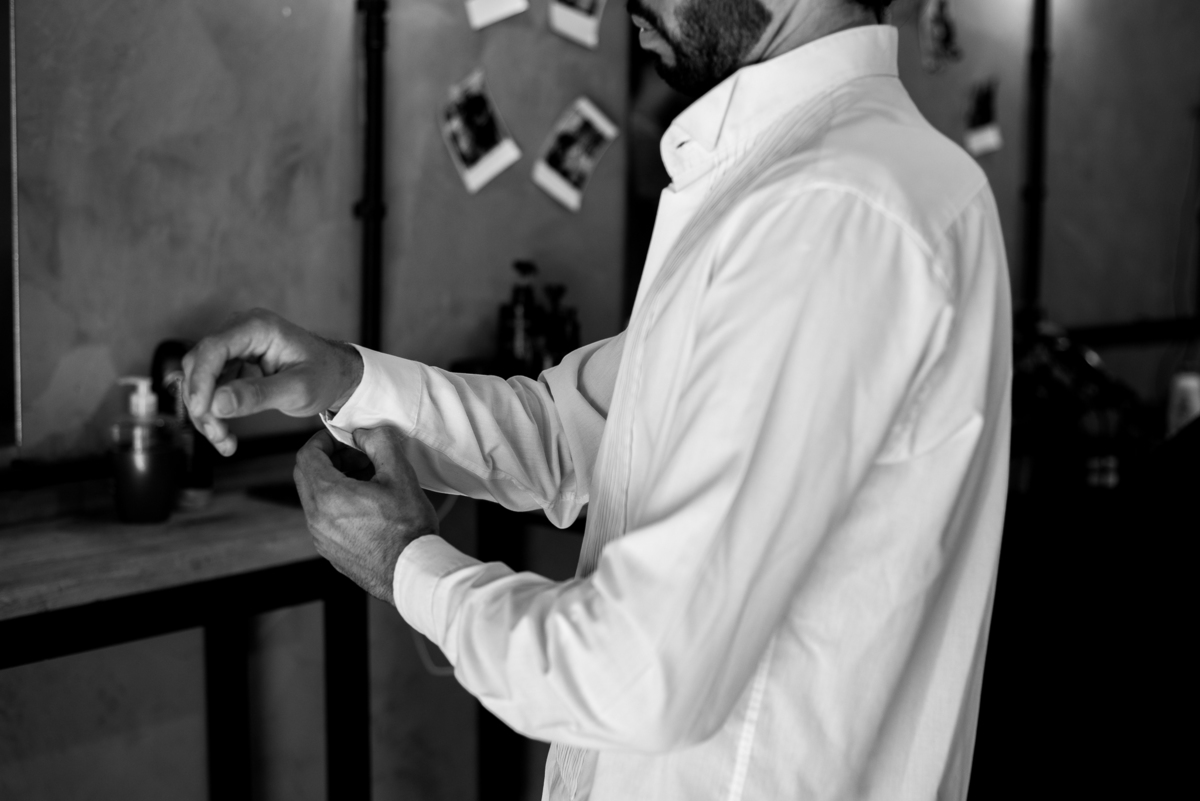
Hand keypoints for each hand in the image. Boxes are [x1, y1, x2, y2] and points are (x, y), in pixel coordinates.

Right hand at [182, 308, 362, 455]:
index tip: (201, 410)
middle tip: (216, 434)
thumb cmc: (324, 375)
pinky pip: (211, 389)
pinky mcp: (233, 364)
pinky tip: (226, 436)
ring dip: (206, 413)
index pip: (214, 348)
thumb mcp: (298, 389)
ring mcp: (235, 347)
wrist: (336, 376)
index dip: (200, 380)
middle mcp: (240, 331)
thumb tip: (217, 403)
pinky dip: (214, 413)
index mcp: (258, 327)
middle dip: (202, 402)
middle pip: (200, 364)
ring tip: (224, 441)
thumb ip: (258, 395)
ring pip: (201, 380)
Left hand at [294, 427, 437, 603]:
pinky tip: (368, 504)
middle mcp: (316, 518)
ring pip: (315, 497)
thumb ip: (379, 442)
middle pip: (306, 475)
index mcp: (328, 496)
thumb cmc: (408, 528)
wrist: (411, 572)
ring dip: (335, 480)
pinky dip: (338, 502)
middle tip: (358, 456)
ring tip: (369, 480)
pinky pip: (323, 517)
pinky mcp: (330, 551)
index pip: (307, 455)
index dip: (323, 440)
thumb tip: (364, 433)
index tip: (342, 436)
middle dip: (330, 458)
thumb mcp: (400, 474)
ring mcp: (321, 537)